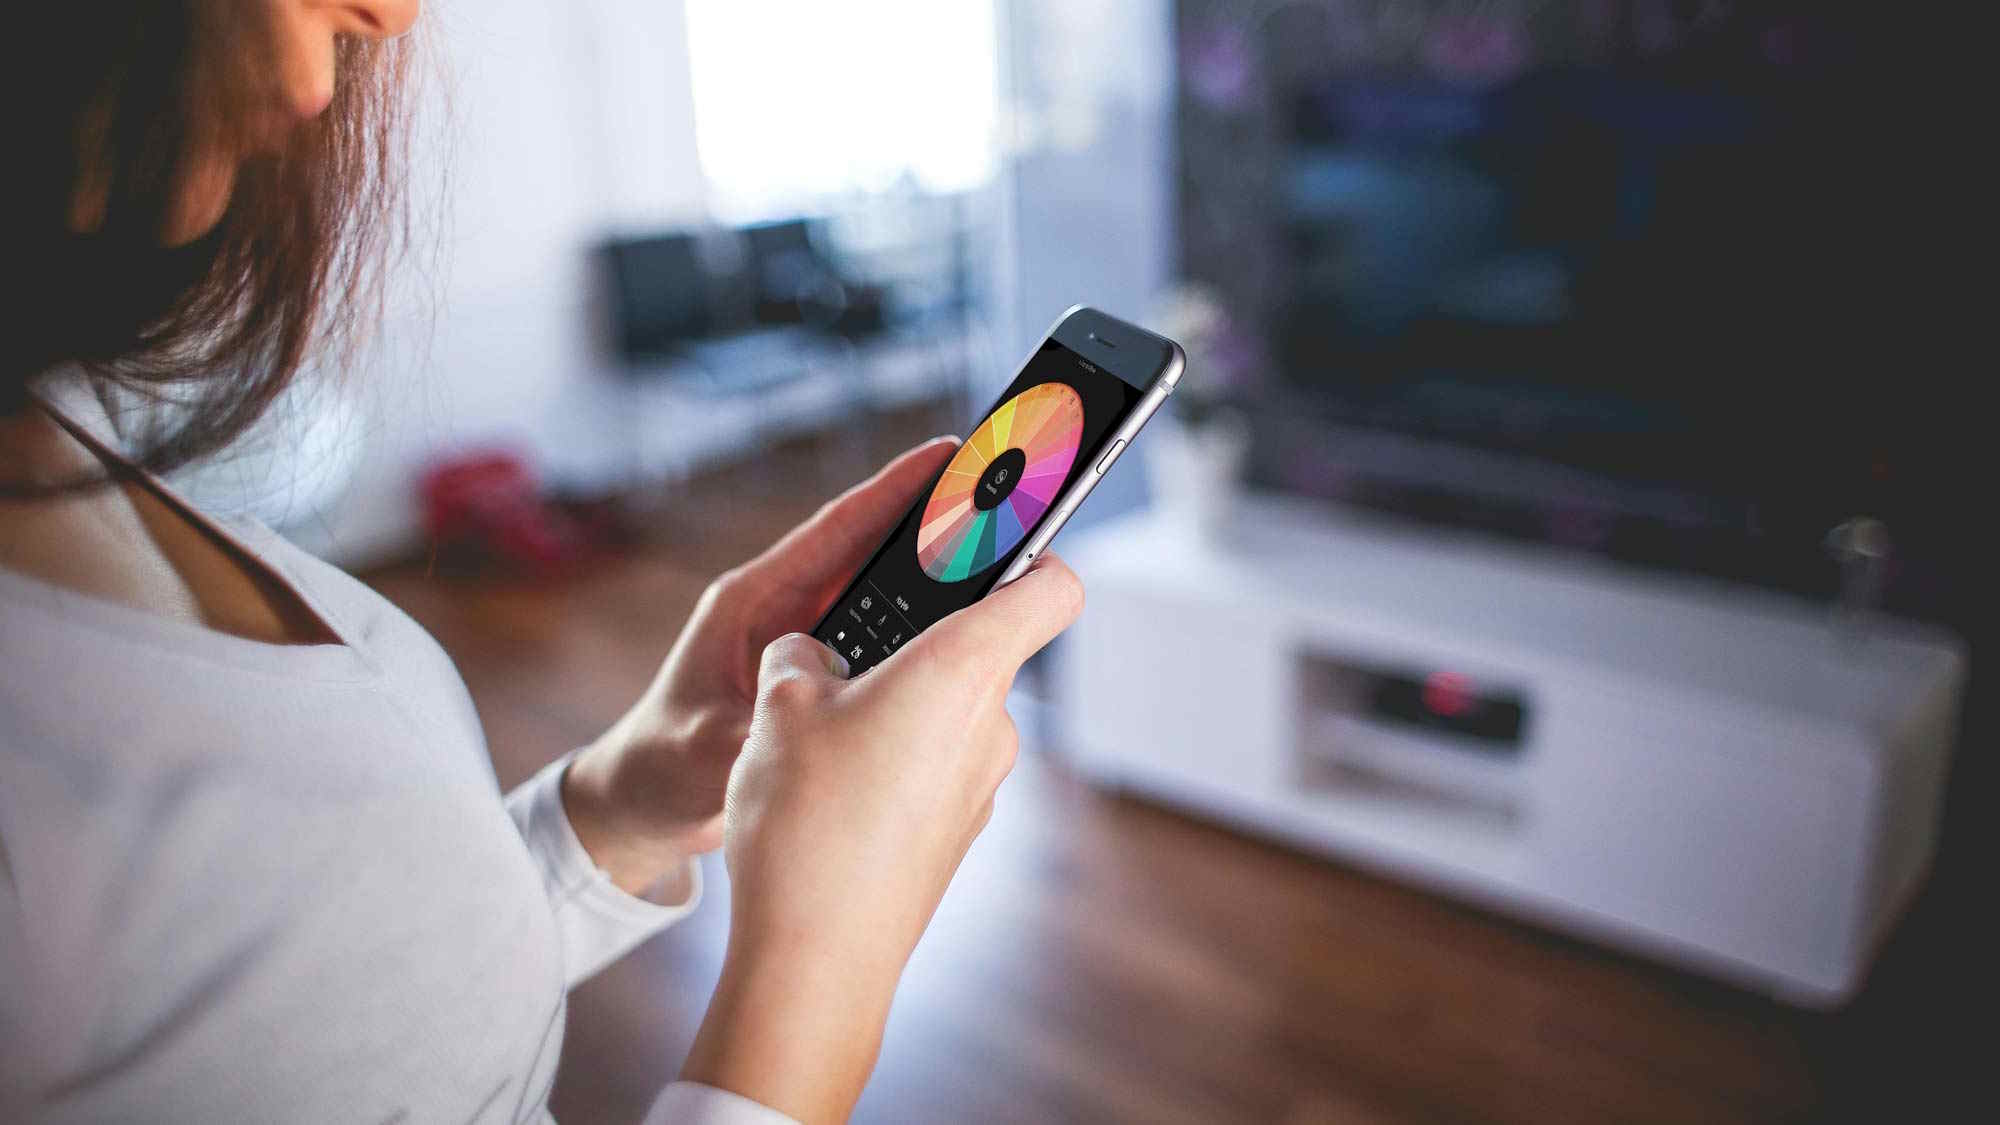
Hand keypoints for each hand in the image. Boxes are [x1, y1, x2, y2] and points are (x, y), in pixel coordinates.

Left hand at [561, 437, 960, 893]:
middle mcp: (783, 609)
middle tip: (1001, 501)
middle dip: (932, 525)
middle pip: (871, 553)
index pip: (835, 530)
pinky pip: (879, 641)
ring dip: (933, 580)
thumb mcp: (703, 750)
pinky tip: (965, 639)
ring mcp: (802, 640)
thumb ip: (754, 732)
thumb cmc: (658, 766)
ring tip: (1002, 560)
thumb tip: (804, 726)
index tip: (947, 454)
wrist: (641, 803)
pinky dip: (918, 634)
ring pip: (882, 596)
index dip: (892, 489)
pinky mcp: (817, 673)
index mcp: (752, 601)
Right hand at [680, 552, 1083, 1122]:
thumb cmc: (807, 825)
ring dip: (892, 704)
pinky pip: (931, 766)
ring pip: (945, 711)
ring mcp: (981, 784)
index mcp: (963, 669)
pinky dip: (891, 759)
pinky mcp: (957, 829)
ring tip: (815, 733)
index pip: (1050, 585)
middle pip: (979, 647)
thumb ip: (801, 656)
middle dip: (913, 639)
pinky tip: (829, 788)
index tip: (1000, 532)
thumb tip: (809, 656)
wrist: (816, 962)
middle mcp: (991, 724)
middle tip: (844, 648)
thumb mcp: (779, 708)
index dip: (1032, 548)